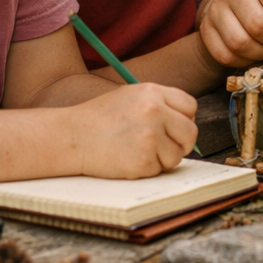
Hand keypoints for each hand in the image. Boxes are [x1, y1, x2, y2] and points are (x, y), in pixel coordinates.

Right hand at [70, 83, 198, 177]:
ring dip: (163, 158)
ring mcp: (149, 137)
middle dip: (181, 142)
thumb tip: (186, 121)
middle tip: (165, 146)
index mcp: (152, 92)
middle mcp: (154, 112)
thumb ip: (159, 103)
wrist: (72, 137)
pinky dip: (148, 169)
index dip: (184, 119)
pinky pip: (159, 170)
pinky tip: (129, 159)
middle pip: (190, 132)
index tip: (174, 127)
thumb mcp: (131, 96)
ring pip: (177, 155)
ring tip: (139, 150)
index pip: (190, 106)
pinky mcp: (143, 161)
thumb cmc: (100, 118)